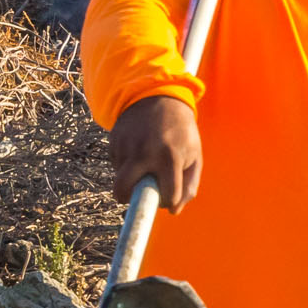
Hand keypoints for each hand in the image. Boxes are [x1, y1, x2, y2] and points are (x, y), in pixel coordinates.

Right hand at [109, 95, 202, 210]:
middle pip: (123, 191)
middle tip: (138, 196)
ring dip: (131, 178)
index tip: (170, 196)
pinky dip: (125, 165)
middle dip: (129, 200)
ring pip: (119, 178)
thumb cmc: (181, 131)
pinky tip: (137, 151)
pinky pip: (116, 164)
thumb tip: (173, 211)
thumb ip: (189, 186)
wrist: (158, 97)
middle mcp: (142, 153)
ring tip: (145, 164)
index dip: (169, 201)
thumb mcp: (194, 156)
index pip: (166, 196)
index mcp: (168, 158)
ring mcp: (125, 146)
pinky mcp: (113, 140)